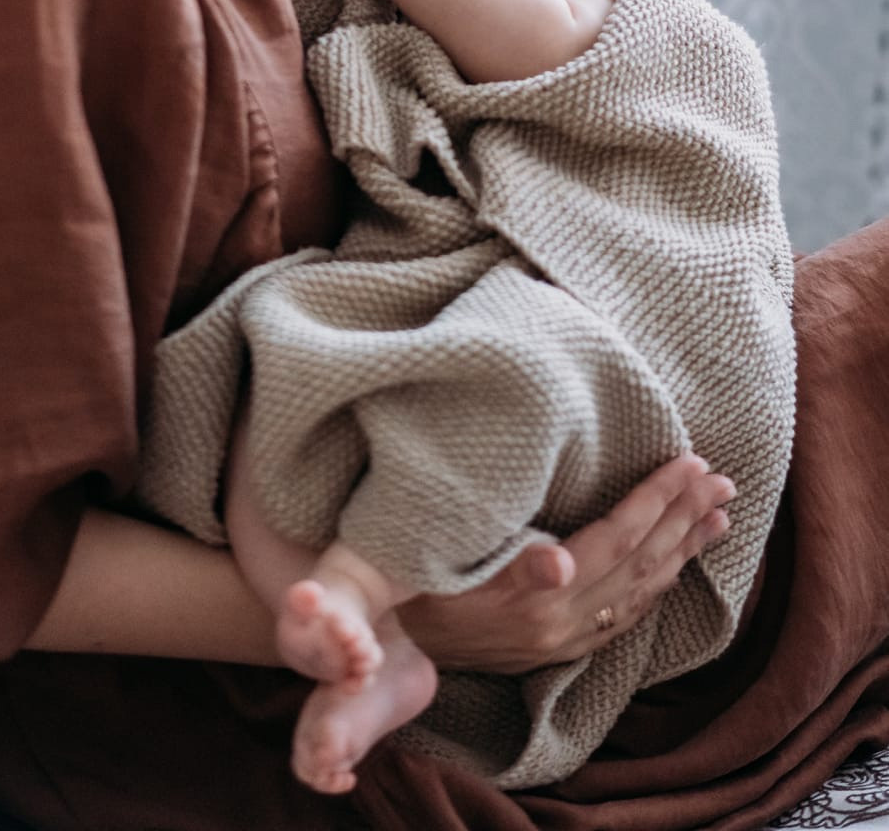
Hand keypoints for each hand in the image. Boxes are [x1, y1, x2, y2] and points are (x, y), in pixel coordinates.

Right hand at [400, 454, 735, 674]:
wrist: (388, 638)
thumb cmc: (414, 582)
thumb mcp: (448, 566)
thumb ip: (511, 566)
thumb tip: (560, 560)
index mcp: (541, 600)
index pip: (618, 538)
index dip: (658, 498)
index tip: (692, 462)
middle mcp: (562, 626)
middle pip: (641, 564)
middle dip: (685, 519)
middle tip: (724, 483)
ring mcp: (563, 641)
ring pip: (640, 592)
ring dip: (682, 551)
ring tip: (718, 518)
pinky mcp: (557, 649)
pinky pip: (624, 616)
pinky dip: (656, 585)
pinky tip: (674, 566)